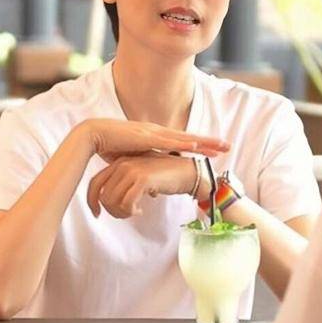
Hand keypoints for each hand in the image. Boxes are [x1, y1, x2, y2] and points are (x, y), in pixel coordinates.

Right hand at [80, 119, 229, 161]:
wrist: (94, 134)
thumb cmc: (109, 146)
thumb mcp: (132, 162)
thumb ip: (143, 171)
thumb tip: (153, 190)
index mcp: (155, 137)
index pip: (182, 141)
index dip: (199, 145)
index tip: (215, 148)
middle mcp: (157, 132)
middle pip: (189, 138)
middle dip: (209, 142)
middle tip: (228, 146)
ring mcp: (153, 133)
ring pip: (184, 138)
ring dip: (202, 142)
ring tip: (220, 146)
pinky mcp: (145, 137)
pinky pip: (168, 141)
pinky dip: (182, 142)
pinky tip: (195, 145)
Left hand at [87, 153, 196, 217]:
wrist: (186, 172)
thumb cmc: (163, 177)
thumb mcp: (138, 176)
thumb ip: (122, 183)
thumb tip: (106, 200)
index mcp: (119, 163)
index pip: (94, 184)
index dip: (91, 201)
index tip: (96, 214)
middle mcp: (123, 164)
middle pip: (103, 196)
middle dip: (111, 211)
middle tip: (125, 215)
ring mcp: (132, 171)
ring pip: (113, 200)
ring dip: (121, 212)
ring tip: (133, 212)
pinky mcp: (143, 179)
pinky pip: (127, 203)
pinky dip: (131, 211)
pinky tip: (140, 210)